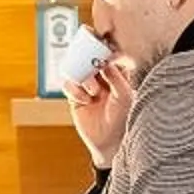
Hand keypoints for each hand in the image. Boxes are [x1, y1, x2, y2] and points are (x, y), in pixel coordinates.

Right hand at [66, 52, 139, 167]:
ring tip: (93, 91)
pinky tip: (85, 100)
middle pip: (89, 59)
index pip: (108, 56)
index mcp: (117, 75)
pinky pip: (68, 84)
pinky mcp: (75, 96)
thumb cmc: (123, 119)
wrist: (109, 141)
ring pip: (78, 70)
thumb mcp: (124, 96)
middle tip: (91, 63)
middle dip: (89, 61)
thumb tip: (104, 62)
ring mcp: (88, 86)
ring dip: (84, 79)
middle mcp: (101, 79)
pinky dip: (75, 90)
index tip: (104, 54)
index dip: (105, 52)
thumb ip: (116, 77)